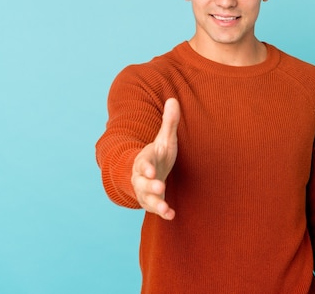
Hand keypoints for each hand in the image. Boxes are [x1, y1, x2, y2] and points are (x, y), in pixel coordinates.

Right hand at [131, 98, 180, 219]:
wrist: (149, 172)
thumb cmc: (159, 154)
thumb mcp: (165, 139)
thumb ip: (169, 123)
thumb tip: (173, 99)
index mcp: (144, 160)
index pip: (143, 163)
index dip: (146, 167)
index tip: (151, 170)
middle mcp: (141, 177)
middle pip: (141, 182)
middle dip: (150, 185)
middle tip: (159, 186)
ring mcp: (145, 190)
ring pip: (146, 198)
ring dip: (155, 203)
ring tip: (165, 209)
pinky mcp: (152, 201)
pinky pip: (155, 208)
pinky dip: (162, 211)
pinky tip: (172, 215)